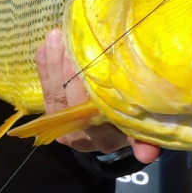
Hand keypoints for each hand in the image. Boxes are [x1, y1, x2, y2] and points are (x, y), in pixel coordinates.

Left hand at [36, 29, 159, 163]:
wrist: (110, 135)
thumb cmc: (132, 122)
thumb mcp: (140, 131)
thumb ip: (145, 139)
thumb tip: (149, 154)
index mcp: (105, 138)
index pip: (92, 114)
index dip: (87, 89)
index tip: (88, 62)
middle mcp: (81, 136)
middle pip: (71, 102)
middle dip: (68, 70)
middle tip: (69, 41)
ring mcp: (63, 127)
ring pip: (55, 95)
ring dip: (53, 65)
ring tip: (55, 37)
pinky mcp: (51, 117)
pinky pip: (45, 93)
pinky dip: (44, 70)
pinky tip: (42, 49)